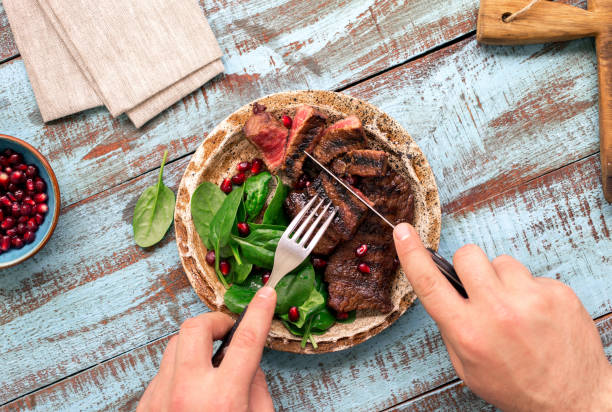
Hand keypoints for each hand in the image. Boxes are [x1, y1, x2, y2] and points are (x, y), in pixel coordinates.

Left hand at [137, 286, 276, 411]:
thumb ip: (256, 389)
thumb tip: (250, 363)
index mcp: (223, 399)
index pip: (246, 340)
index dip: (259, 313)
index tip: (266, 294)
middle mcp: (187, 392)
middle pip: (195, 328)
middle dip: (214, 321)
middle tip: (227, 331)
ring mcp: (161, 398)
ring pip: (174, 346)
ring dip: (195, 346)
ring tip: (209, 364)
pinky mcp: (145, 405)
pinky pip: (162, 372)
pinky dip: (180, 372)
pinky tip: (191, 388)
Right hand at [393, 223, 611, 410]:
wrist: (572, 399)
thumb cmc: (515, 385)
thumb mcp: (467, 366)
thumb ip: (452, 327)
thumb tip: (446, 289)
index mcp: (468, 332)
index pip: (430, 283)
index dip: (411, 253)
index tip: (402, 231)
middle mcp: (498, 312)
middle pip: (468, 255)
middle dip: (468, 266)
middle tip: (479, 287)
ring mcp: (531, 299)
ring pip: (501, 262)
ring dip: (502, 279)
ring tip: (515, 308)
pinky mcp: (557, 293)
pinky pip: (531, 274)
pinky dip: (530, 290)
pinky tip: (537, 315)